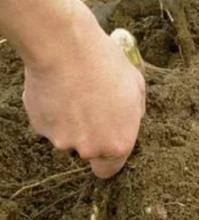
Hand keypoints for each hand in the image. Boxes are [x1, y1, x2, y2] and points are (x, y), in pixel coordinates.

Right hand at [22, 17, 145, 178]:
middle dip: (89, 136)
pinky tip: (58, 90)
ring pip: (67, 137)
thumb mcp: (136, 89)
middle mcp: (89, 149)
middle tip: (92, 107)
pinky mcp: (40, 126)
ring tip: (75, 94)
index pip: (109, 170)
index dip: (107, 159)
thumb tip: (130, 120)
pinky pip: (48, 123)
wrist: (66, 48)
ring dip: (70, 123)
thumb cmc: (107, 66)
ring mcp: (62, 139)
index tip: (105, 146)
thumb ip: (134, 115)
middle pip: (87, 152)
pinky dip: (52, 112)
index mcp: (118, 144)